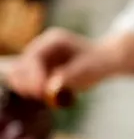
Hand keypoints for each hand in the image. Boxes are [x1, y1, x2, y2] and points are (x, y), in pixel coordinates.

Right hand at [6, 28, 133, 98]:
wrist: (106, 59)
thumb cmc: (100, 62)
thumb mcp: (90, 68)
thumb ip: (71, 76)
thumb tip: (53, 86)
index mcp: (53, 41)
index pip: (33, 58)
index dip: (35, 76)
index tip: (42, 92)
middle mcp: (42, 48)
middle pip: (21, 66)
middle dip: (29, 83)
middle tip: (43, 96)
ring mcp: (39, 59)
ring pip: (21, 76)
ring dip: (29, 88)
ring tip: (45, 97)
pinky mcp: (41, 71)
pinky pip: (29, 83)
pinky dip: (35, 91)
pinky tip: (48, 96)